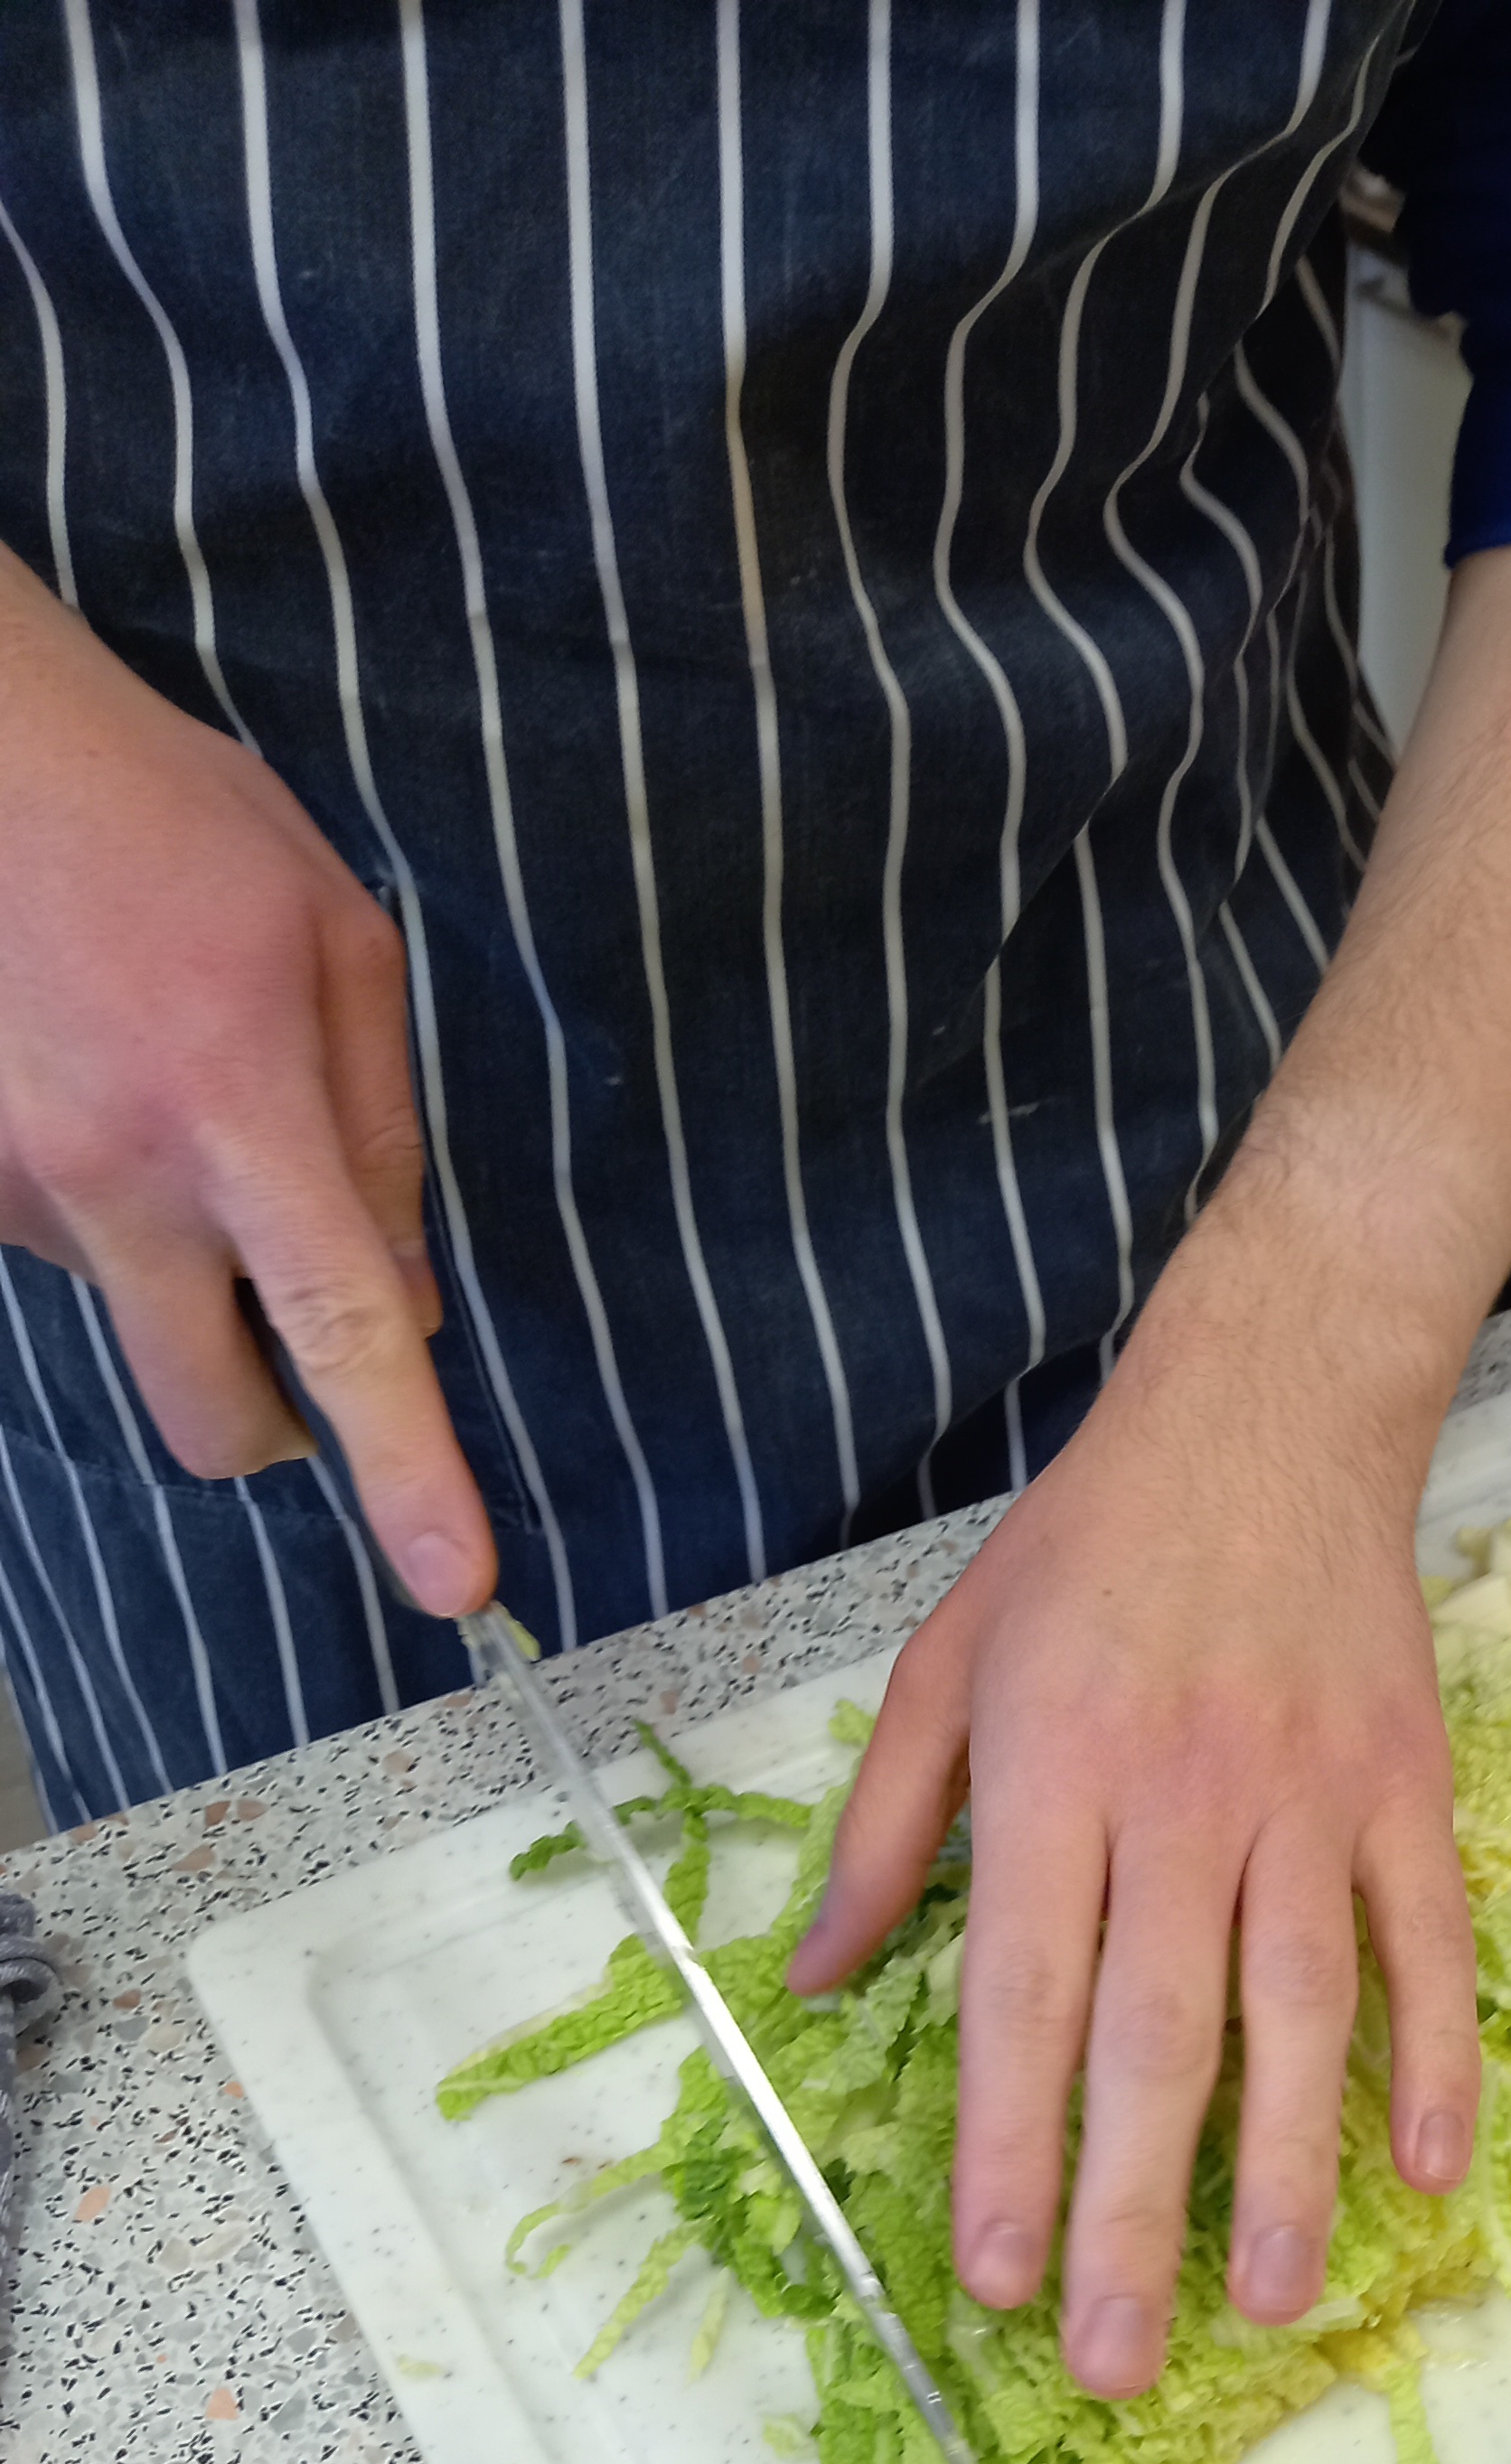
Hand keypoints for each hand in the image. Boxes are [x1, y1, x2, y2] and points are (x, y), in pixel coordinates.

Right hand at [0, 550, 493, 1611]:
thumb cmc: (169, 820)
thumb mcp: (339, 941)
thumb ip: (383, 1137)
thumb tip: (405, 1302)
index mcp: (239, 1113)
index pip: (343, 1333)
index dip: (406, 1468)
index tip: (454, 1584)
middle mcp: (112, 1179)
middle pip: (208, 1418)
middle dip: (270, 1422)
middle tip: (298, 1345)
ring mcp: (14, 1189)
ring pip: (137, 1315)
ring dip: (177, 1253)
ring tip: (159, 1080)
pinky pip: (65, 1244)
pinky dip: (103, 1194)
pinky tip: (90, 1070)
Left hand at [787, 1315, 1482, 2401]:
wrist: (1269, 1418)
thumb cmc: (1089, 1551)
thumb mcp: (944, 1665)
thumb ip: (881, 1830)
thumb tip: (811, 1983)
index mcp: (1052, 1772)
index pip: (1023, 1990)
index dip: (1007, 2142)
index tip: (988, 2275)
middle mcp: (1181, 1798)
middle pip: (1157, 2034)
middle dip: (1131, 2210)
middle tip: (1116, 2358)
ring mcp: (1307, 1799)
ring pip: (1301, 2010)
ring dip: (1284, 2168)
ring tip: (1267, 2307)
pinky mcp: (1404, 1791)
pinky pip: (1428, 1943)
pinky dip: (1435, 2057)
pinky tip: (1423, 2172)